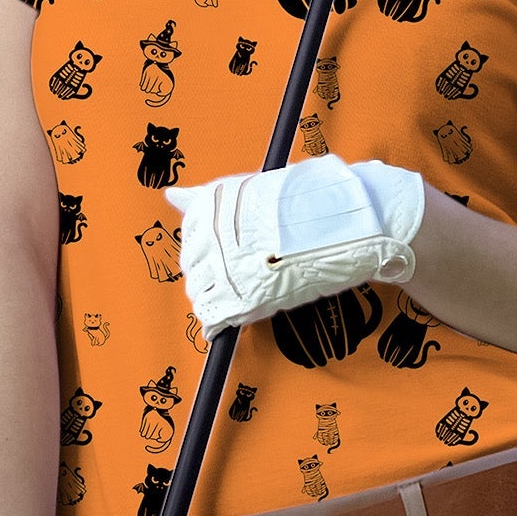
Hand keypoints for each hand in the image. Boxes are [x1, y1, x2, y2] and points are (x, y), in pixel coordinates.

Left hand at [167, 155, 424, 336]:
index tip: (225, 253)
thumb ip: (209, 200)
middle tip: (239, 276)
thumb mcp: (252, 191)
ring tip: (240, 295)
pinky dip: (215, 324)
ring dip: (213, 299)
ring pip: (199, 293)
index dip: (206, 249)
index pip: (190, 235)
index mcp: (212, 203)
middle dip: (208, 275)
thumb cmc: (305, 205)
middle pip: (192, 266)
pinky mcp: (243, 298)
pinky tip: (224, 324)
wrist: (347, 223)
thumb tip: (169, 194)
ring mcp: (226, 266)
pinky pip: (213, 317)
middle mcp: (212, 233)